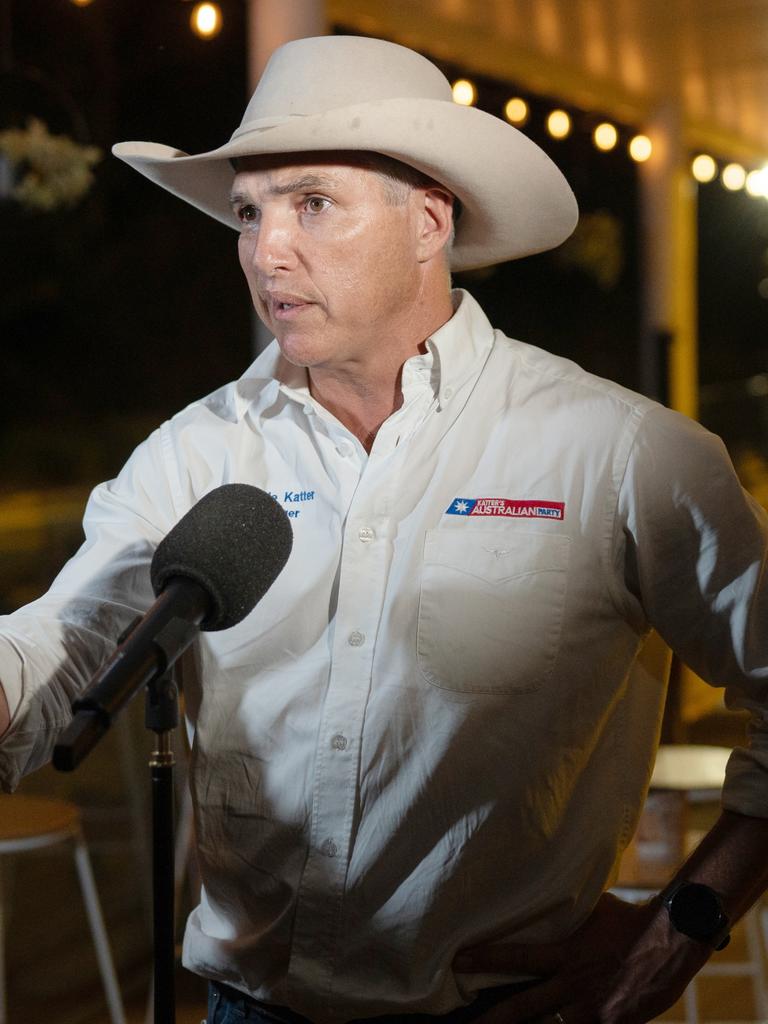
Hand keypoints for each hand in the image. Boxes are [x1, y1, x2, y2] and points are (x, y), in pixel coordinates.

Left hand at [453, 892, 711, 1023]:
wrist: (671, 940)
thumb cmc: (629, 918)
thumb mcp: (591, 909)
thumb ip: (565, 914)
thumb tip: (545, 895)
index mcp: (566, 954)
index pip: (517, 956)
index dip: (486, 958)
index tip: (457, 961)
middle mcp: (574, 985)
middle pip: (523, 1007)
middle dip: (492, 1019)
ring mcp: (593, 1011)